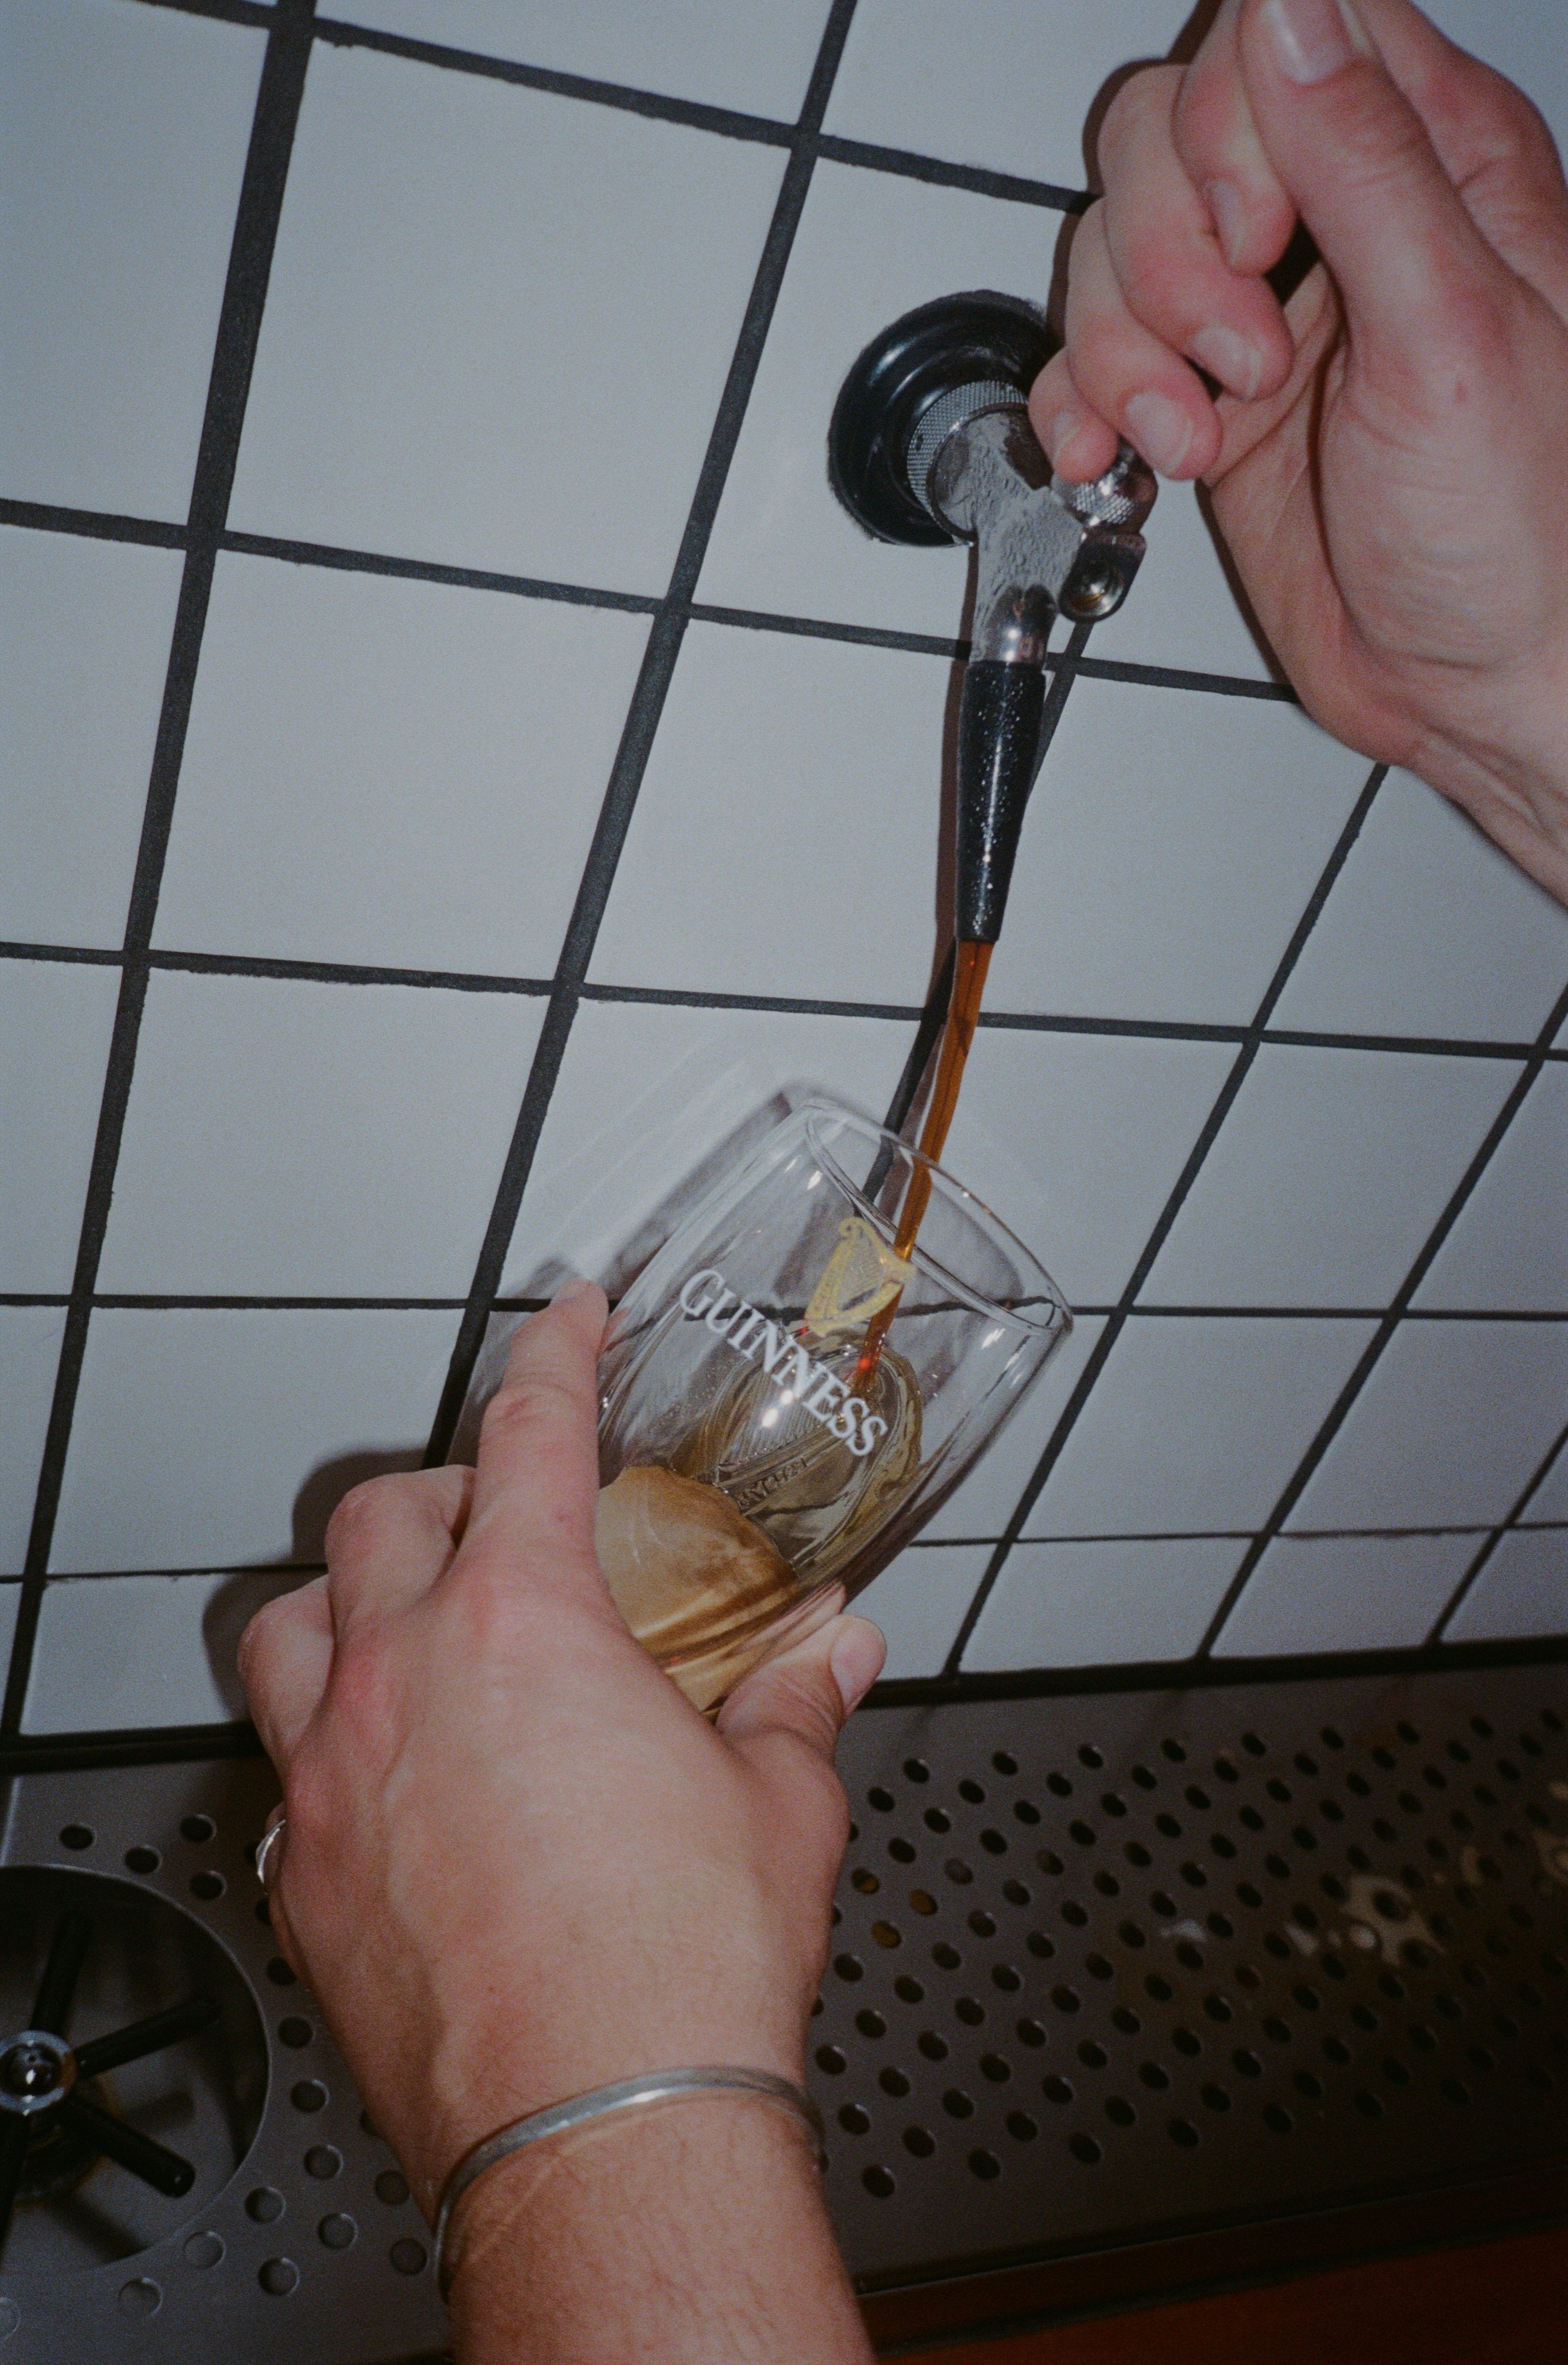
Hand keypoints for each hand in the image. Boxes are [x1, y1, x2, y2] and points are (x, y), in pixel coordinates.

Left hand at [238, 1281, 882, 2356]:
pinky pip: (283, 1773)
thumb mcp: (779, 1803)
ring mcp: (334, 1781)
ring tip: (405, 1622)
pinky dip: (329, 1744)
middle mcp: (405, 1680)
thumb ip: (795, 1703)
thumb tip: (834, 1652)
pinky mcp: (307, 1883)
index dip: (551, 1353)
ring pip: (287, 1629)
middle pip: (382, 1514)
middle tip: (500, 1510)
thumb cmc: (685, 1967)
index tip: (562, 1315)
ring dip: (345, 1602)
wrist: (606, 2129)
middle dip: (442, 1487)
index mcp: (525, 1624)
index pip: (526, 1432)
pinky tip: (390, 1777)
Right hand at [1031, 0, 1567, 901]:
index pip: (1275, 39)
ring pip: (1113, 248)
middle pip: (1167, 135)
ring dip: (1126, 348)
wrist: (1477, 688)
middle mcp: (1336, 222)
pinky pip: (1089, 362)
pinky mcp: (1201, 402)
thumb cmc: (1518, 535)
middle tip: (1241, 354)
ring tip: (1202, 429)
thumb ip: (1365, 163)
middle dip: (1167, 253)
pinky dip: (1085, 407)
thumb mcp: (1452, 331)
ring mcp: (1259, 312)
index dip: (1230, 130)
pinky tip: (1135, 453)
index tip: (1259, 241)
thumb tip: (1285, 14)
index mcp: (1432, 163)